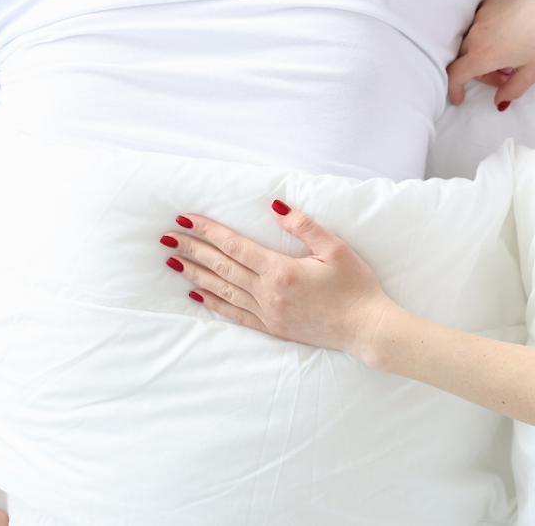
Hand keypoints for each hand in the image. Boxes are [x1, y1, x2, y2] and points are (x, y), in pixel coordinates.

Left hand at [164, 204, 401, 362]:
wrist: (367, 329)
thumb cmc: (356, 286)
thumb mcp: (335, 248)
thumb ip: (303, 226)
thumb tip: (275, 206)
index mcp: (281, 271)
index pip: (235, 246)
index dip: (208, 231)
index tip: (186, 219)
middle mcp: (268, 294)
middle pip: (222, 267)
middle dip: (192, 250)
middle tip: (167, 238)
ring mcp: (268, 314)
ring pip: (223, 290)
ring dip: (196, 275)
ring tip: (173, 262)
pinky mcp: (273, 328)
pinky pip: (235, 313)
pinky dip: (214, 302)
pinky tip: (197, 294)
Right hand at [446, 0, 534, 106]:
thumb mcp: (534, 71)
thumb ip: (513, 89)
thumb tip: (500, 100)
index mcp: (484, 54)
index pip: (455, 74)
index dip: (454, 89)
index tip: (460, 96)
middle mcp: (477, 33)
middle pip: (465, 59)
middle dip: (482, 73)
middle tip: (507, 76)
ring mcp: (482, 15)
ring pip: (473, 41)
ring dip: (486, 54)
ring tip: (513, 55)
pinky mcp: (490, 2)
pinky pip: (480, 25)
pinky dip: (489, 36)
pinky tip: (512, 37)